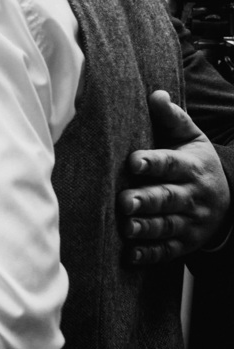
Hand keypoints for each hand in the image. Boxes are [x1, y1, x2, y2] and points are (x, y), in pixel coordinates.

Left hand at [119, 90, 230, 264]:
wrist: (226, 198)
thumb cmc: (195, 162)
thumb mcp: (191, 138)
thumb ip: (172, 118)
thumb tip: (156, 94)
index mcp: (190, 167)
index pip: (171, 164)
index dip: (153, 163)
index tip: (133, 162)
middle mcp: (191, 196)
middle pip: (168, 198)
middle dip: (147, 200)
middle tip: (125, 201)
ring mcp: (189, 222)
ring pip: (167, 226)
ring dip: (146, 228)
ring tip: (126, 226)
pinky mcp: (184, 243)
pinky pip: (167, 251)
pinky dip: (149, 254)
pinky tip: (130, 254)